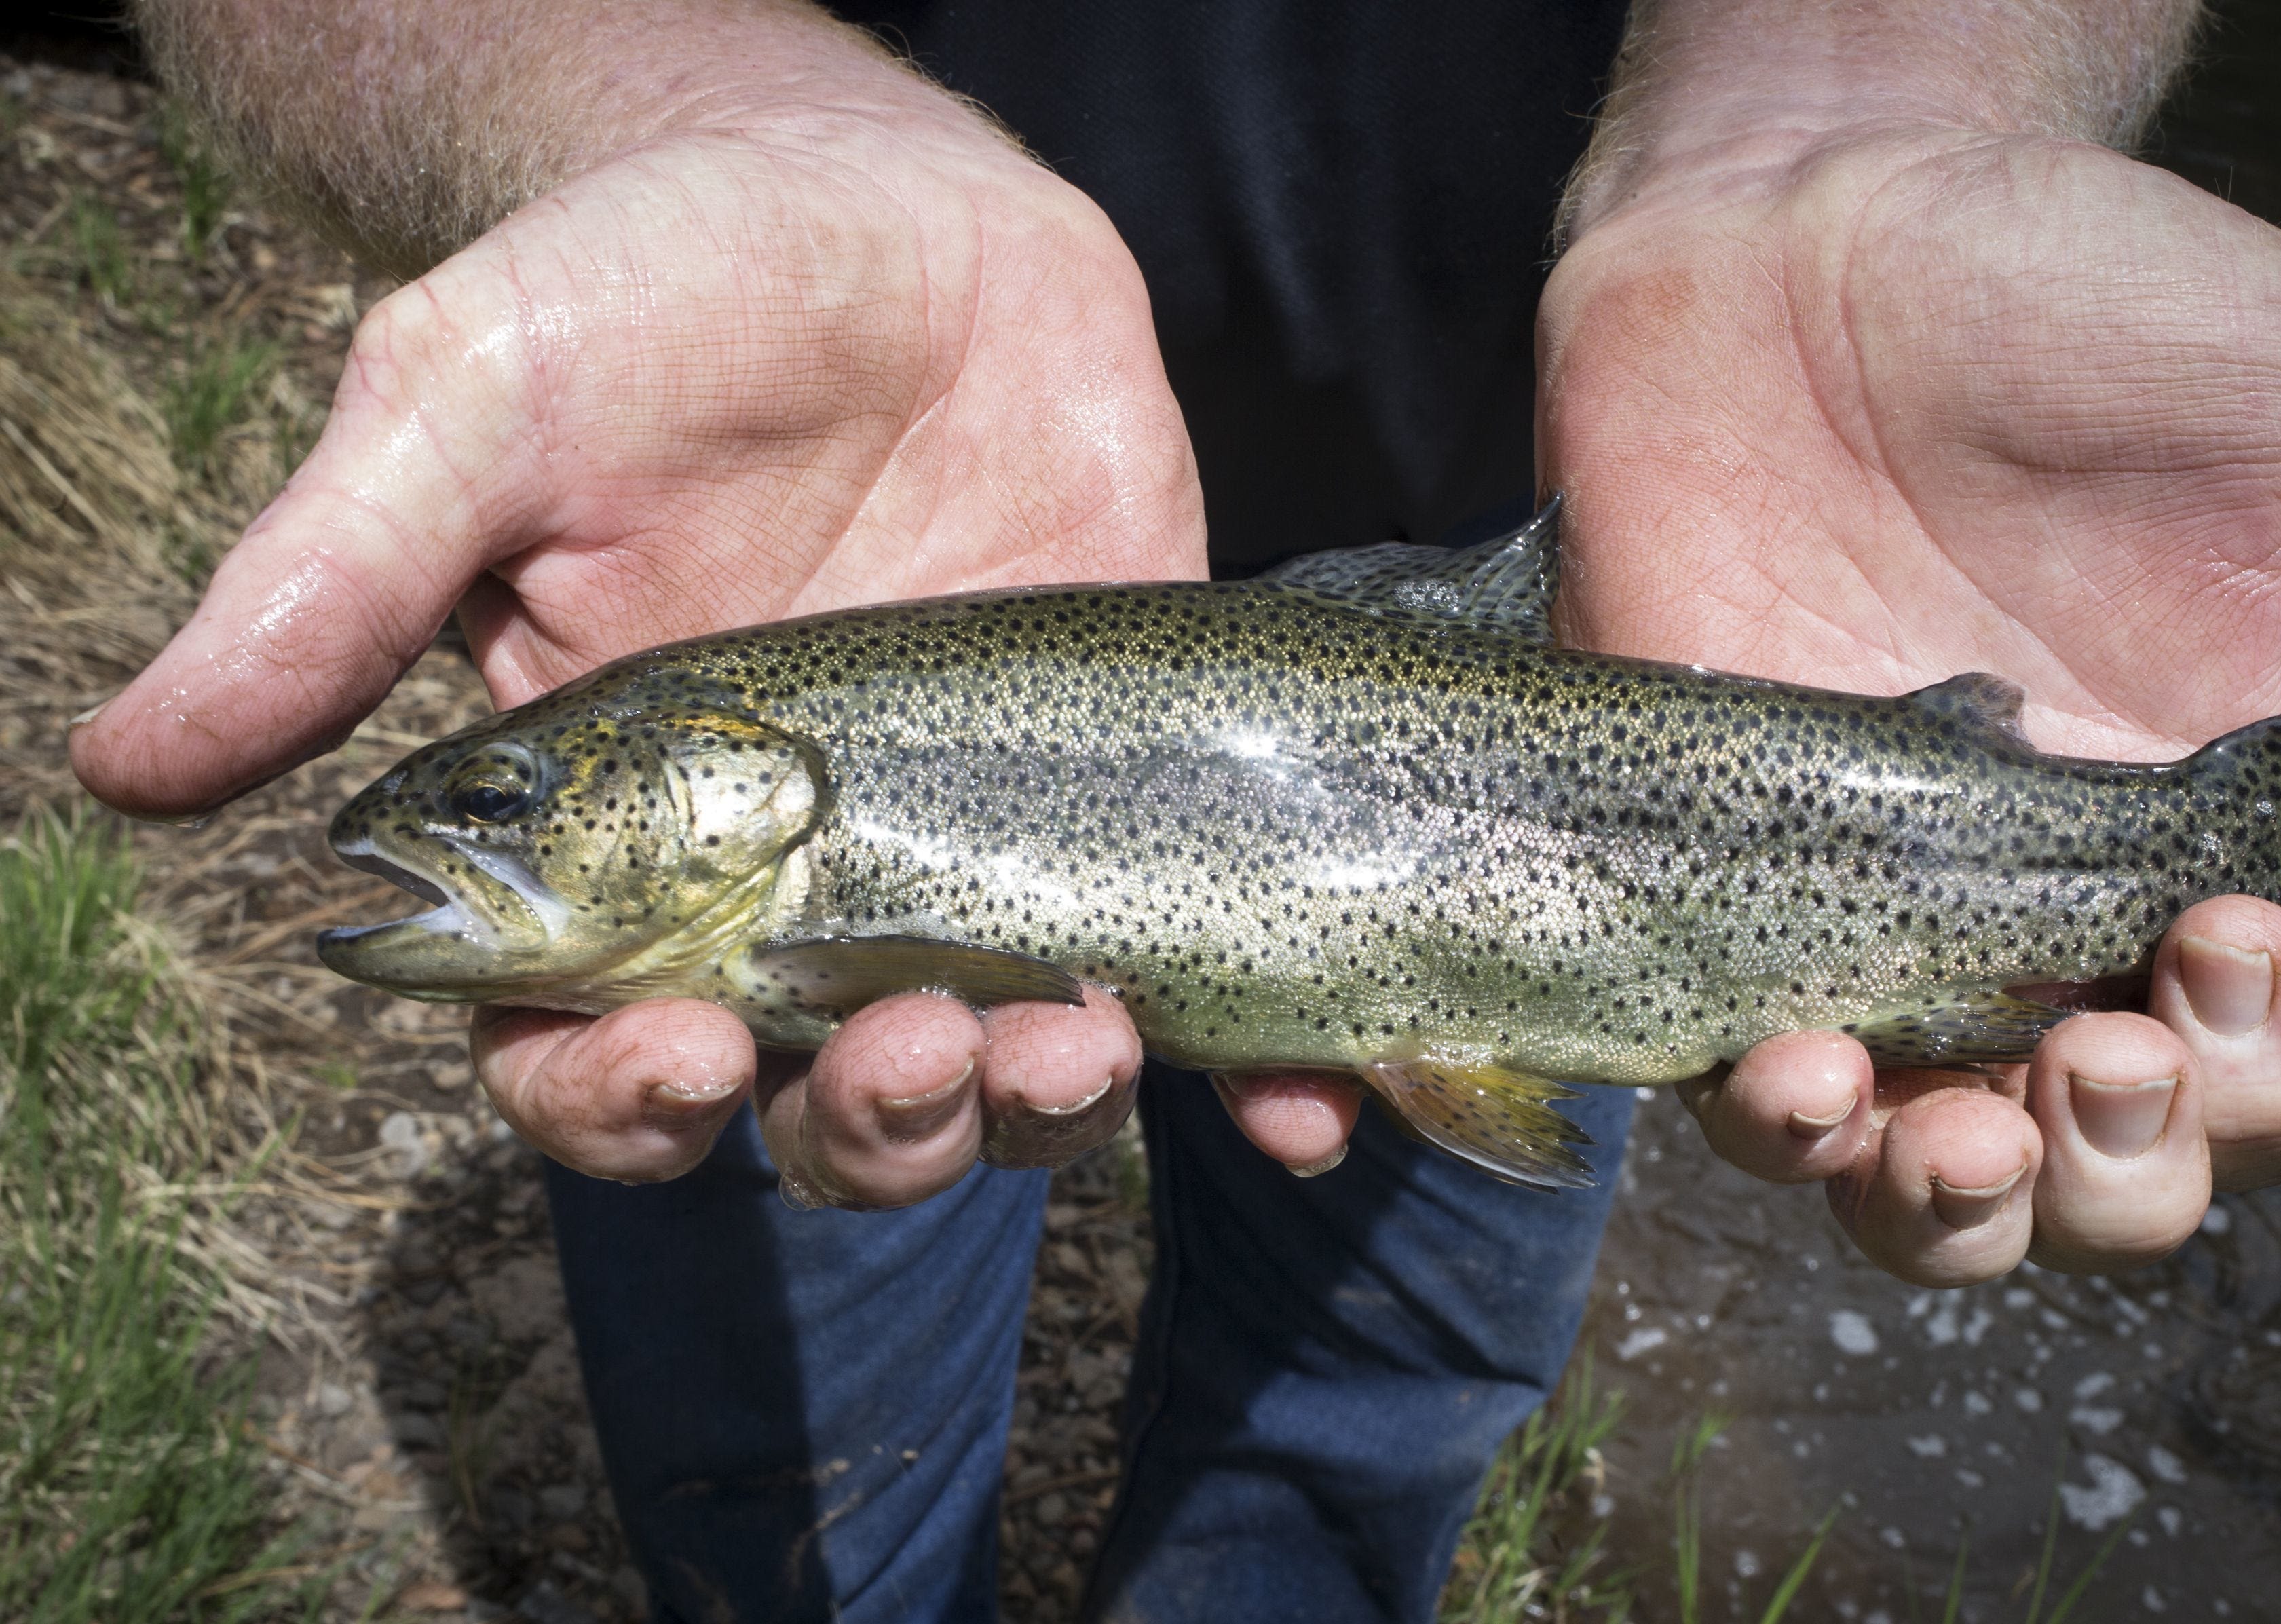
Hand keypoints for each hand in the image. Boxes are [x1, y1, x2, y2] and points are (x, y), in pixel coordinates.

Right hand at [67, 44, 1345, 1200]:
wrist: (877, 206)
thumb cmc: (648, 291)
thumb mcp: (474, 407)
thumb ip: (340, 586)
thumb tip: (127, 761)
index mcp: (623, 841)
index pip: (599, 1049)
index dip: (624, 1100)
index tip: (682, 1060)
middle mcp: (803, 883)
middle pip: (821, 1106)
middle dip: (870, 1127)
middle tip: (917, 1053)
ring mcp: (984, 848)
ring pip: (1000, 1068)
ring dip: (1037, 1111)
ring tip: (1079, 1051)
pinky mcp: (1137, 790)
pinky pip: (1197, 972)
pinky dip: (1249, 1081)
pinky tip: (1301, 1118)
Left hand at [1537, 125, 2280, 1283]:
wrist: (1801, 226)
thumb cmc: (2063, 294)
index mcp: (2183, 830)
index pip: (2264, 1058)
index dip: (2273, 1063)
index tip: (2225, 934)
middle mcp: (2019, 906)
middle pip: (2100, 1165)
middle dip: (2122, 1174)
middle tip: (2098, 1060)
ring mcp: (1838, 905)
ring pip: (1909, 1167)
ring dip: (1949, 1202)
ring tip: (1946, 1133)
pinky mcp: (1679, 872)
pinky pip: (1715, 1068)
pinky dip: (1766, 1120)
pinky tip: (1786, 1069)